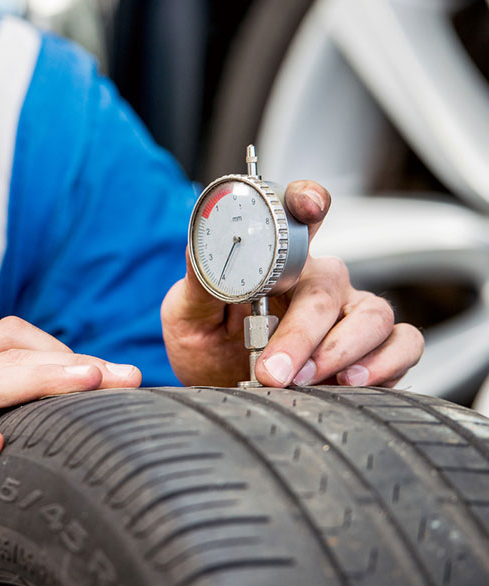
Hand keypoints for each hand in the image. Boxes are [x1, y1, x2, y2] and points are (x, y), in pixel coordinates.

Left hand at [161, 180, 422, 388]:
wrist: (214, 389)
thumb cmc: (203, 345)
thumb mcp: (187, 314)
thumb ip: (201, 282)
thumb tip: (201, 250)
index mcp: (276, 261)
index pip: (299, 217)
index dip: (307, 202)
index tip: (307, 208)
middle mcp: (317, 281)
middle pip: (329, 286)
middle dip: (302, 333)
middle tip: (271, 371)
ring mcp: (348, 314)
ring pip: (374, 316)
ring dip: (341, 351)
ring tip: (306, 380)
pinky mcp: (372, 350)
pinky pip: (404, 345)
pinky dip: (386, 365)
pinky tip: (348, 383)